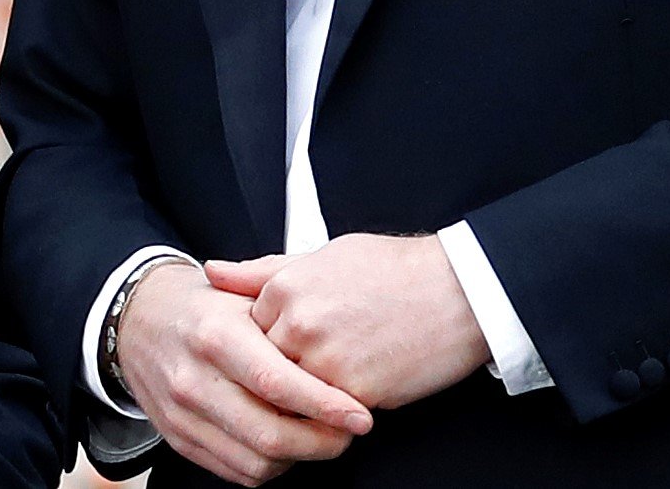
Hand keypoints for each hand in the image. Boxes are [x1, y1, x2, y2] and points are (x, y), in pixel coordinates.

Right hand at [115, 259, 373, 484]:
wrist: (138, 319)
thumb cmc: (202, 306)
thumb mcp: (242, 293)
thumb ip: (287, 316)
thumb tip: (339, 350)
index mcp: (215, 335)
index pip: (277, 383)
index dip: (324, 405)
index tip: (360, 415)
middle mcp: (194, 379)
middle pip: (269, 434)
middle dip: (322, 441)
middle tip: (349, 431)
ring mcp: (183, 414)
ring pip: (256, 461)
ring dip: (300, 458)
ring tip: (322, 436)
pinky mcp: (178, 439)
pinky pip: (236, 472)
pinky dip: (270, 466)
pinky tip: (287, 444)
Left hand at [206, 234, 488, 410]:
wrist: (457, 292)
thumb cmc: (394, 270)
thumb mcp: (323, 254)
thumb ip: (262, 271)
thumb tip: (211, 271)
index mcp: (285, 287)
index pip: (247, 332)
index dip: (268, 341)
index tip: (290, 340)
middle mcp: (297, 324)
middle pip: (263, 367)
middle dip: (279, 372)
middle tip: (310, 365)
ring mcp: (324, 362)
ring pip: (289, 396)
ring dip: (302, 396)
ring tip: (330, 381)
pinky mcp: (354, 394)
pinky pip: (324, 416)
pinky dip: (331, 413)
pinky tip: (350, 395)